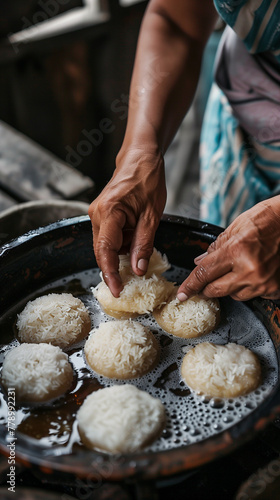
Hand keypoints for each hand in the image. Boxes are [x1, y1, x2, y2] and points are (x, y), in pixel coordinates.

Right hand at [88, 148, 165, 296]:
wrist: (140, 158)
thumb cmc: (148, 180)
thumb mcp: (152, 216)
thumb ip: (143, 244)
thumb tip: (138, 270)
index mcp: (109, 212)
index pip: (105, 250)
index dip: (110, 273)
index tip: (117, 290)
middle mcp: (97, 214)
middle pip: (102, 251)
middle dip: (115, 267)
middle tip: (129, 283)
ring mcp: (97, 214)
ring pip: (106, 246)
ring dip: (121, 254)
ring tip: (139, 251)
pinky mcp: (102, 215)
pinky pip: (109, 237)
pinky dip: (121, 244)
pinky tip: (134, 241)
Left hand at [177, 199, 279, 300]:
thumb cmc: (263, 221)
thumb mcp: (233, 229)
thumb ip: (214, 249)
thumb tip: (199, 264)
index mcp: (235, 251)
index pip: (204, 274)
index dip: (190, 285)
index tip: (182, 294)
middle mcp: (249, 270)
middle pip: (216, 290)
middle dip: (207, 287)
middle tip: (205, 283)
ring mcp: (263, 281)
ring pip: (234, 295)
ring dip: (230, 286)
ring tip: (239, 268)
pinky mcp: (273, 288)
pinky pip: (253, 295)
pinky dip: (249, 287)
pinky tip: (254, 273)